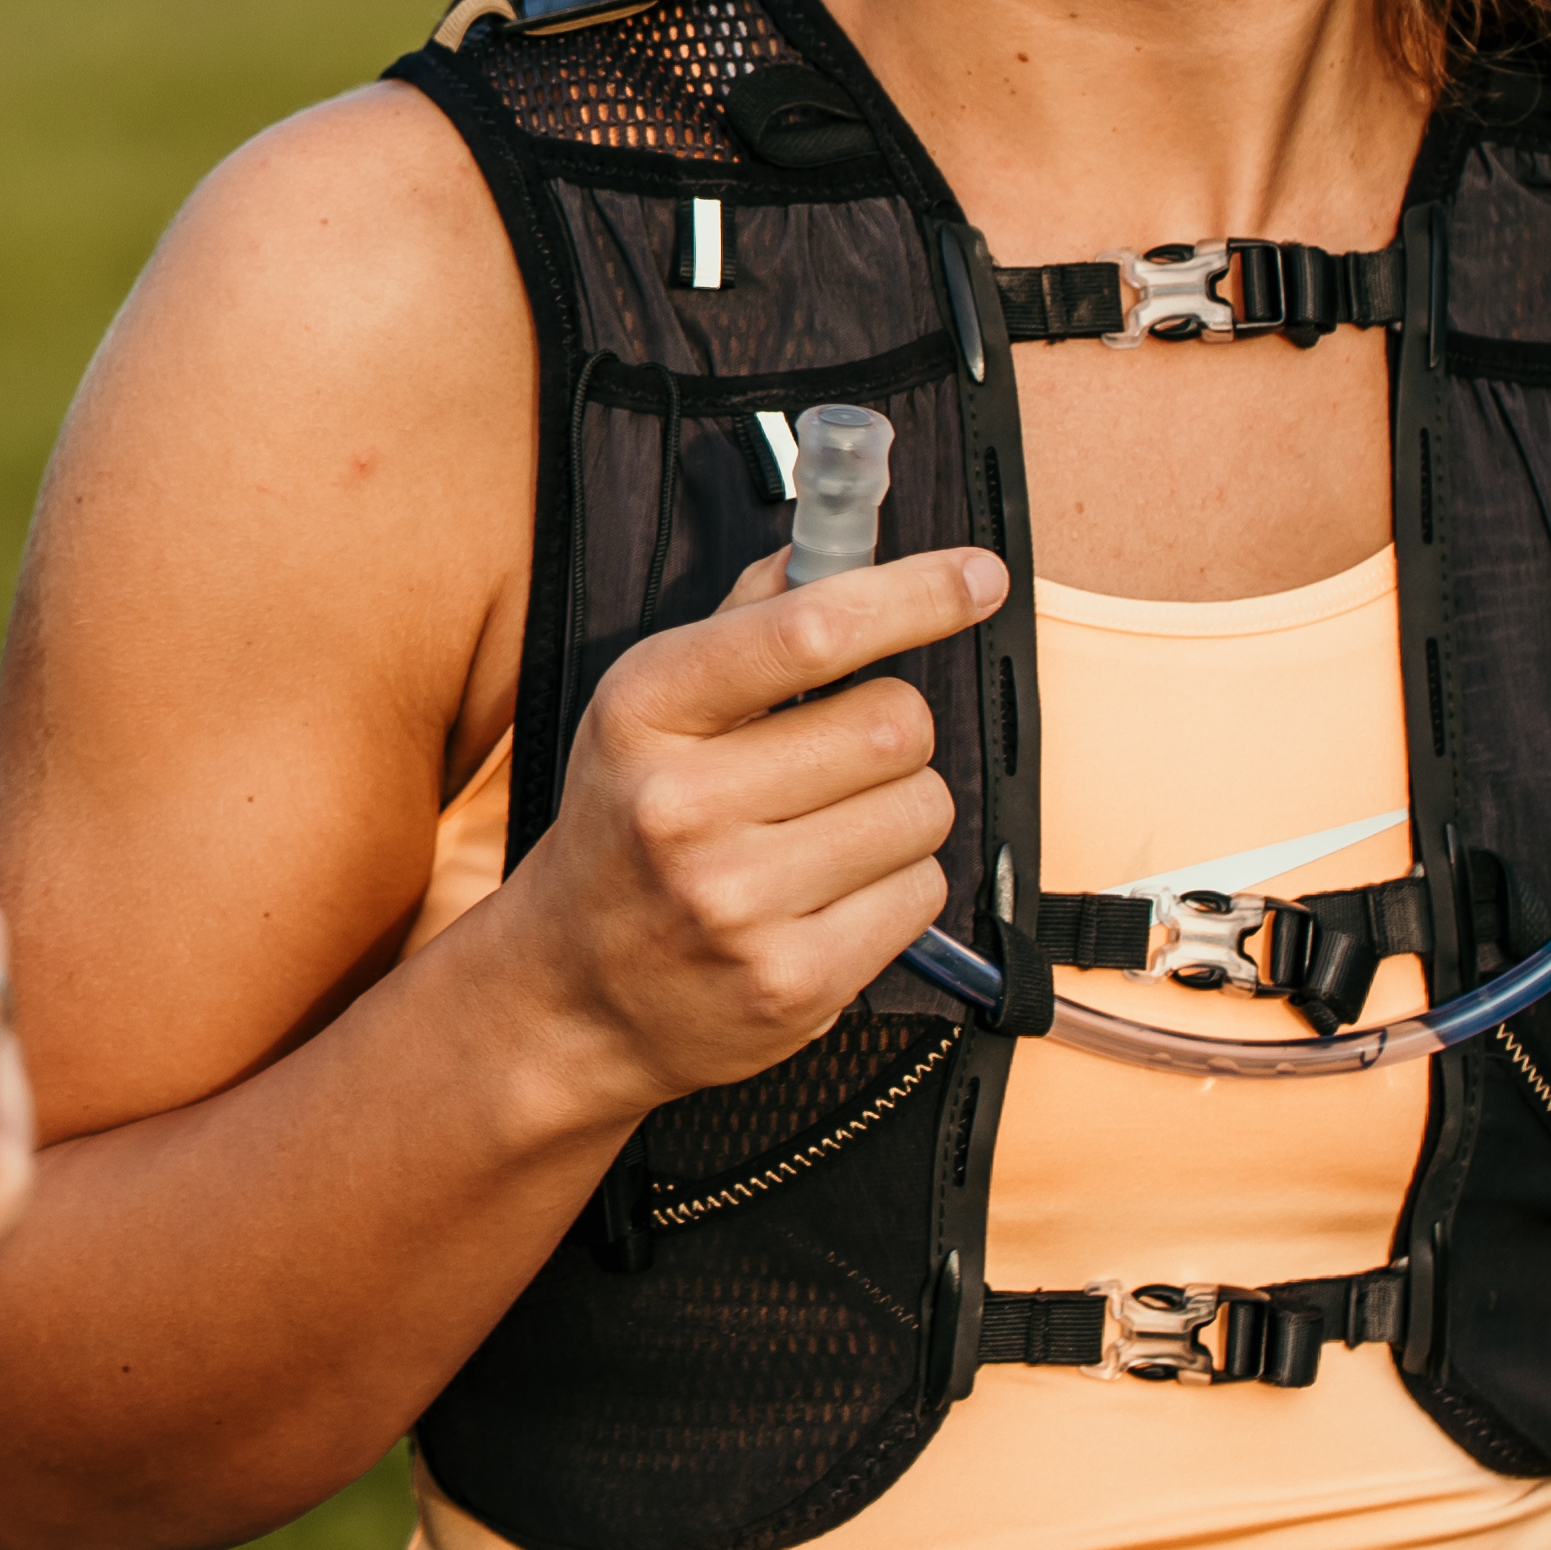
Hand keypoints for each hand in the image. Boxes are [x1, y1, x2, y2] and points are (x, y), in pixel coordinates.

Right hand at [488, 544, 1001, 1113]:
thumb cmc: (626, 832)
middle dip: (895, 733)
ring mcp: (737, 902)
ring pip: (922, 810)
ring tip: (825, 838)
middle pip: (896, 724)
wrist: (572, 994)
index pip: (808, 630)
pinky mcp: (793, 982)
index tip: (978, 575)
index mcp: (646, 712)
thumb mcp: (646, 714)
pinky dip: (898, 889)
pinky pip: (923, 894)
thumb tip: (835, 555)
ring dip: (900, 814)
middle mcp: (682, 806)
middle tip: (842, 760)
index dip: (914, 594)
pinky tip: (827, 899)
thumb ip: (740, 628)